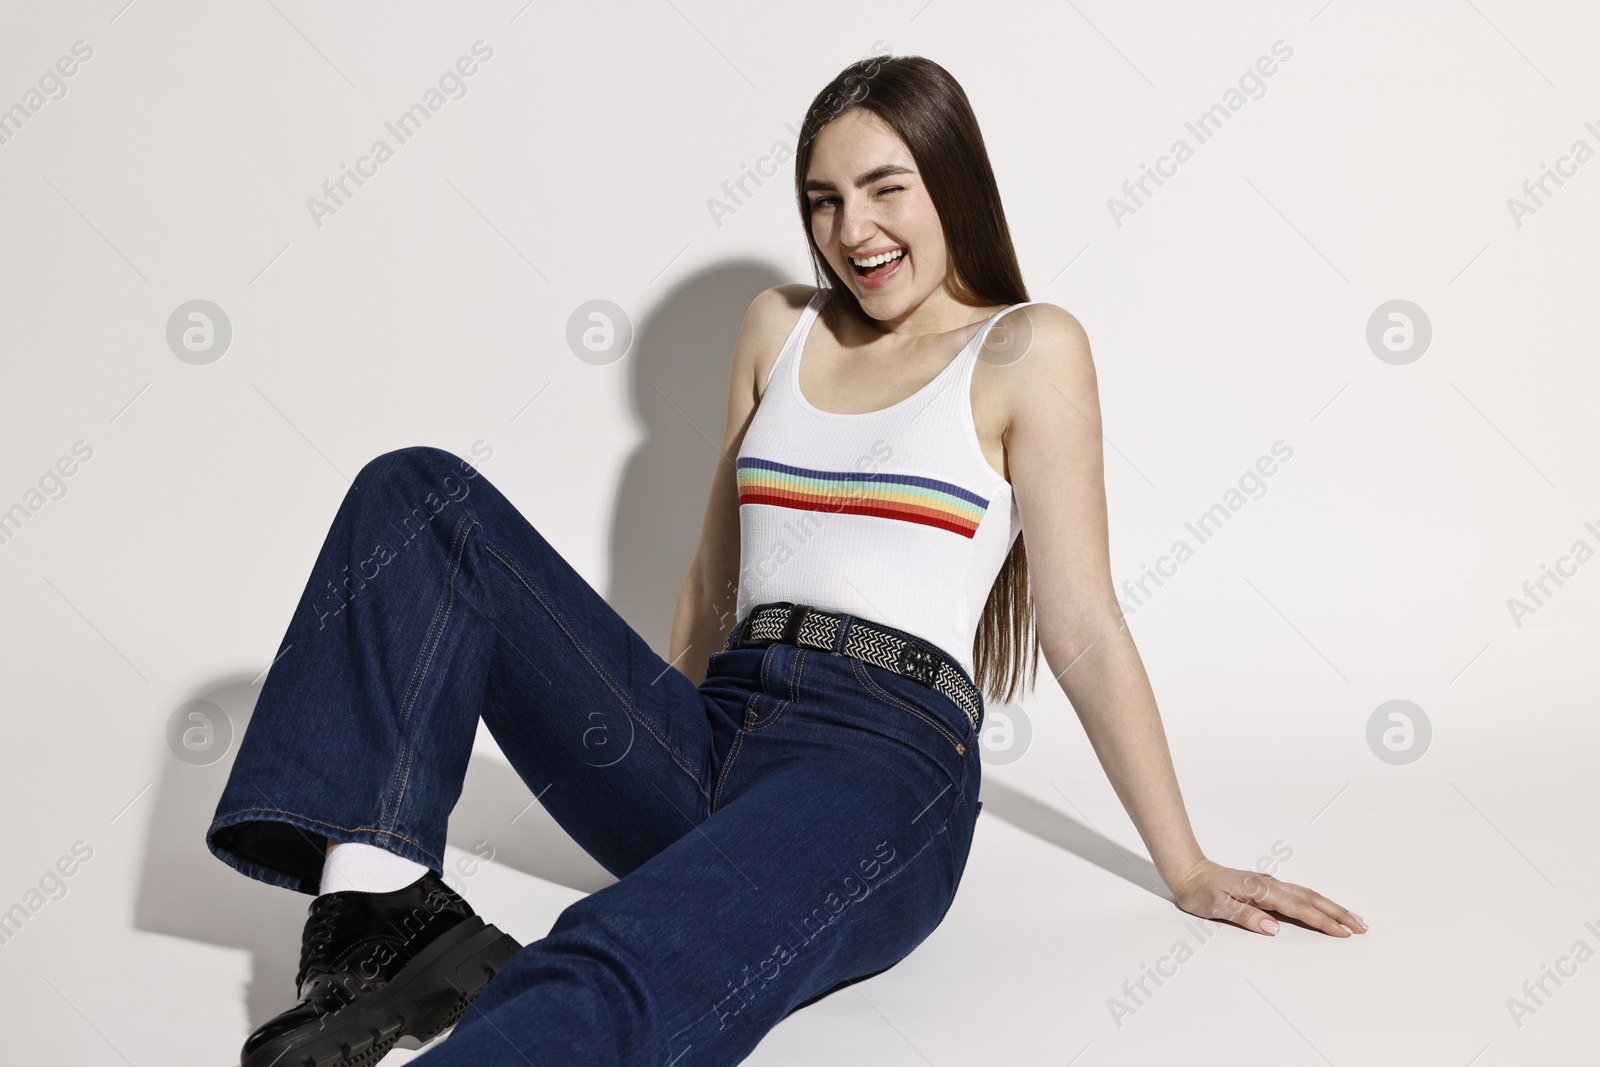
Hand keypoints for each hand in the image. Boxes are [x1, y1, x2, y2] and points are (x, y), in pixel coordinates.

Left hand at [1165, 857, 1366, 936]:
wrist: (1188, 871)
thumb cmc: (1200, 891)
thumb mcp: (1217, 907)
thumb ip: (1246, 916)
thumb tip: (1274, 928)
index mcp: (1261, 890)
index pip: (1299, 908)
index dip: (1322, 921)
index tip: (1343, 933)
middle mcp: (1270, 885)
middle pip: (1312, 899)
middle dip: (1338, 913)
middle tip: (1362, 927)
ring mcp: (1270, 885)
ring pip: (1308, 895)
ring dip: (1331, 907)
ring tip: (1353, 919)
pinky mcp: (1267, 887)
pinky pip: (1299, 894)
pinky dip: (1316, 902)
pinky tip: (1324, 907)